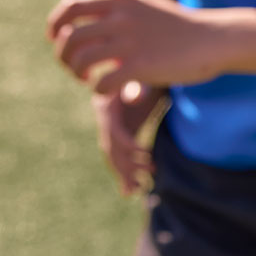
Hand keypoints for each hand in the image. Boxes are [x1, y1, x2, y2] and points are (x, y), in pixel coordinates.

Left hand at [46, 0, 236, 88]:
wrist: (213, 39)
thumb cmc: (180, 27)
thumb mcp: (147, 7)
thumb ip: (119, 11)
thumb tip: (92, 21)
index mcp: (120, 1)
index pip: (70, 7)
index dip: (56, 25)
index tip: (58, 40)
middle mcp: (121, 18)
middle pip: (70, 37)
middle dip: (64, 56)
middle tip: (76, 68)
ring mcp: (130, 42)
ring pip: (80, 59)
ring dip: (77, 73)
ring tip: (88, 80)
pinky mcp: (140, 66)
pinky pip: (101, 82)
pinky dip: (97, 90)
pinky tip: (107, 91)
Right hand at [92, 78, 164, 195]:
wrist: (148, 65)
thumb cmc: (147, 68)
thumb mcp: (145, 75)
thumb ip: (138, 86)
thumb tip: (135, 98)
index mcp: (108, 106)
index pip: (113, 130)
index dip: (127, 143)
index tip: (144, 153)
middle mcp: (107, 119)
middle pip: (112, 148)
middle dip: (126, 165)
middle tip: (145, 178)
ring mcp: (114, 127)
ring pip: (116, 156)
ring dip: (126, 173)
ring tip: (138, 189)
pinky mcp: (124, 132)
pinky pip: (122, 155)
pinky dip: (126, 172)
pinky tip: (132, 189)